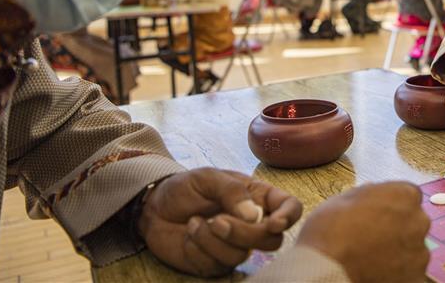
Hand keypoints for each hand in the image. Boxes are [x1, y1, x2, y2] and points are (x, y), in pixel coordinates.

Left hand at [138, 168, 302, 276]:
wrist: (155, 207)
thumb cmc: (186, 187)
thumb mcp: (208, 177)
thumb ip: (232, 192)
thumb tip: (253, 216)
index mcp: (259, 198)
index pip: (290, 208)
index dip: (289, 217)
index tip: (274, 223)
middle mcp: (253, 223)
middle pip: (271, 240)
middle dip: (245, 234)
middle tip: (216, 221)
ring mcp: (235, 246)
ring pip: (243, 255)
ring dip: (215, 241)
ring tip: (195, 223)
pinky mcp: (216, 263)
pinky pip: (218, 266)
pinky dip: (200, 250)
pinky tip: (189, 234)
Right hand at [297, 182, 429, 282]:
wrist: (327, 268)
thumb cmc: (331, 230)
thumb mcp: (345, 199)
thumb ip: (369, 194)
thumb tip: (373, 192)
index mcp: (405, 195)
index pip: (409, 196)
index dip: (393, 206)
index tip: (380, 215)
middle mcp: (419, 221)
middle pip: (414, 223)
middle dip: (399, 229)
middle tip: (375, 239)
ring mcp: (420, 252)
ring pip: (414, 251)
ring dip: (400, 254)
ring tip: (373, 260)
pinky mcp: (416, 278)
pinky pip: (411, 274)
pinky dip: (398, 275)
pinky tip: (378, 274)